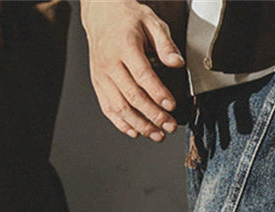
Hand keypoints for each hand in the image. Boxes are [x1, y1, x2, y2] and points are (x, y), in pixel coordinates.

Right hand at [80, 0, 183, 140]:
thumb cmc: (127, 19)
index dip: (158, 93)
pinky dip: (122, 124)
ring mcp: (102, 76)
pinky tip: (136, 132)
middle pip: (133, 96)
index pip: (143, 75)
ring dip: (140, 125)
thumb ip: (165, 43)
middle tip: (170, 126)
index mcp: (124, 46)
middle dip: (153, 115)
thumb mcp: (151, 22)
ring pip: (120, 107)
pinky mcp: (98, 84)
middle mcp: (110, 63)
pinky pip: (108, 109)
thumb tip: (177, 62)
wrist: (101, 14)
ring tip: (157, 135)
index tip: (171, 106)